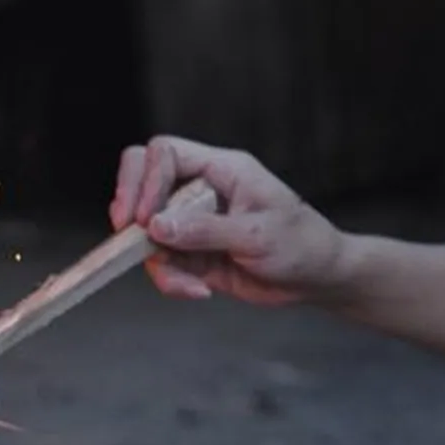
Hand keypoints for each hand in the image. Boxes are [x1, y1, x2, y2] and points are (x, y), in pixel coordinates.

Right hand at [109, 136, 345, 304]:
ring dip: (157, 260)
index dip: (146, 179)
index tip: (144, 217)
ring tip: (190, 284)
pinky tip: (198, 291)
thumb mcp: (257, 235)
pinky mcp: (190, 252)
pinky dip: (171, 280)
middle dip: (130, 205)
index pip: (166, 153)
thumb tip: (156, 226)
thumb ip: (205, 230)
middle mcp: (200, 190)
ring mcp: (192, 221)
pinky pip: (161, 261)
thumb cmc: (301, 245)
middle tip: (129, 234)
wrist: (316, 279)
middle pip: (143, 178)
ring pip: (146, 230)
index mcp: (221, 169)